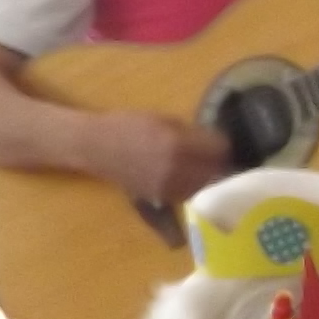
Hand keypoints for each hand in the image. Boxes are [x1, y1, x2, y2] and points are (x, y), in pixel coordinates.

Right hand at [94, 110, 233, 209]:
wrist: (96, 147)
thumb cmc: (128, 126)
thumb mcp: (164, 120)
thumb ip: (193, 133)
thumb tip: (217, 142)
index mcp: (178, 145)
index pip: (220, 150)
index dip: (223, 144)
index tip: (220, 141)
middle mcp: (176, 170)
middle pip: (217, 170)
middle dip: (219, 161)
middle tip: (215, 154)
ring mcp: (170, 187)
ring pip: (206, 185)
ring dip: (209, 175)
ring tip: (203, 165)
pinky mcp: (162, 198)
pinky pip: (190, 193)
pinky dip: (195, 185)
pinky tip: (188, 175)